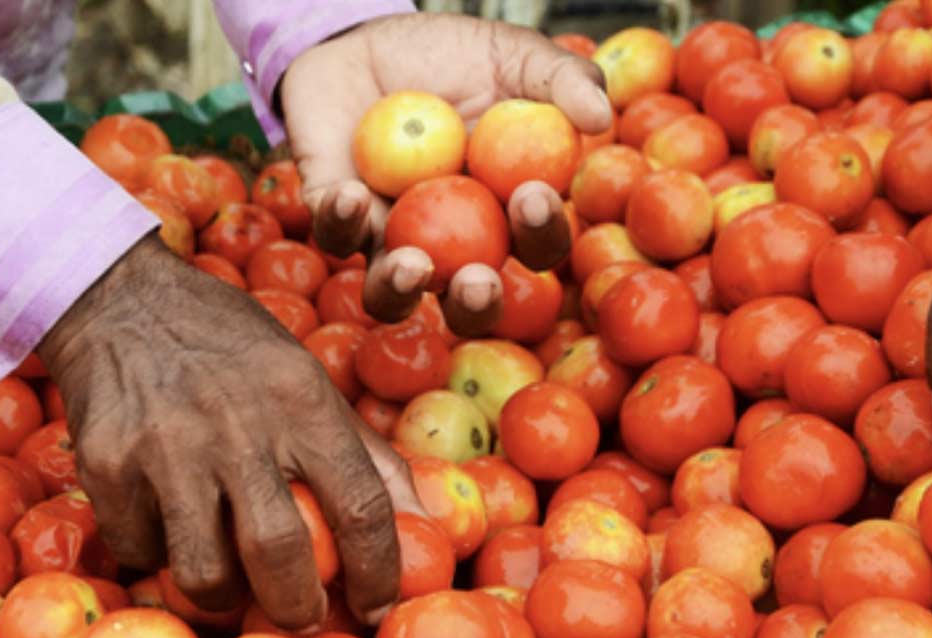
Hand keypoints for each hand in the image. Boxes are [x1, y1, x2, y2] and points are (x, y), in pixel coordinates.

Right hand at [38, 236, 423, 628]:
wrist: (121, 300)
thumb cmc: (230, 347)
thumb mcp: (306, 376)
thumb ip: (363, 451)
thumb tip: (423, 521)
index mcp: (300, 399)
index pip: (360, 505)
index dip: (379, 573)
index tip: (376, 607)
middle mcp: (235, 423)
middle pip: (279, 553)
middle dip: (297, 608)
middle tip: (301, 616)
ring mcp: (164, 446)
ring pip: (203, 570)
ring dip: (224, 596)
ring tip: (231, 581)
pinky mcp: (107, 465)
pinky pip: (141, 550)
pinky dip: (160, 557)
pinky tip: (170, 527)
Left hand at [282, 12, 612, 335]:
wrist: (367, 39)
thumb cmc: (451, 56)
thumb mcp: (512, 56)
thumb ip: (560, 78)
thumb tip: (599, 117)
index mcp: (502, 214)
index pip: (534, 245)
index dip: (540, 234)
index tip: (532, 196)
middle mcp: (448, 243)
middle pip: (466, 300)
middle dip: (475, 304)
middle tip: (478, 280)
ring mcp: (387, 236)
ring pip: (390, 294)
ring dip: (400, 291)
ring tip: (413, 265)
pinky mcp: (332, 217)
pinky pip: (335, 234)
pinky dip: (341, 220)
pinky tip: (351, 194)